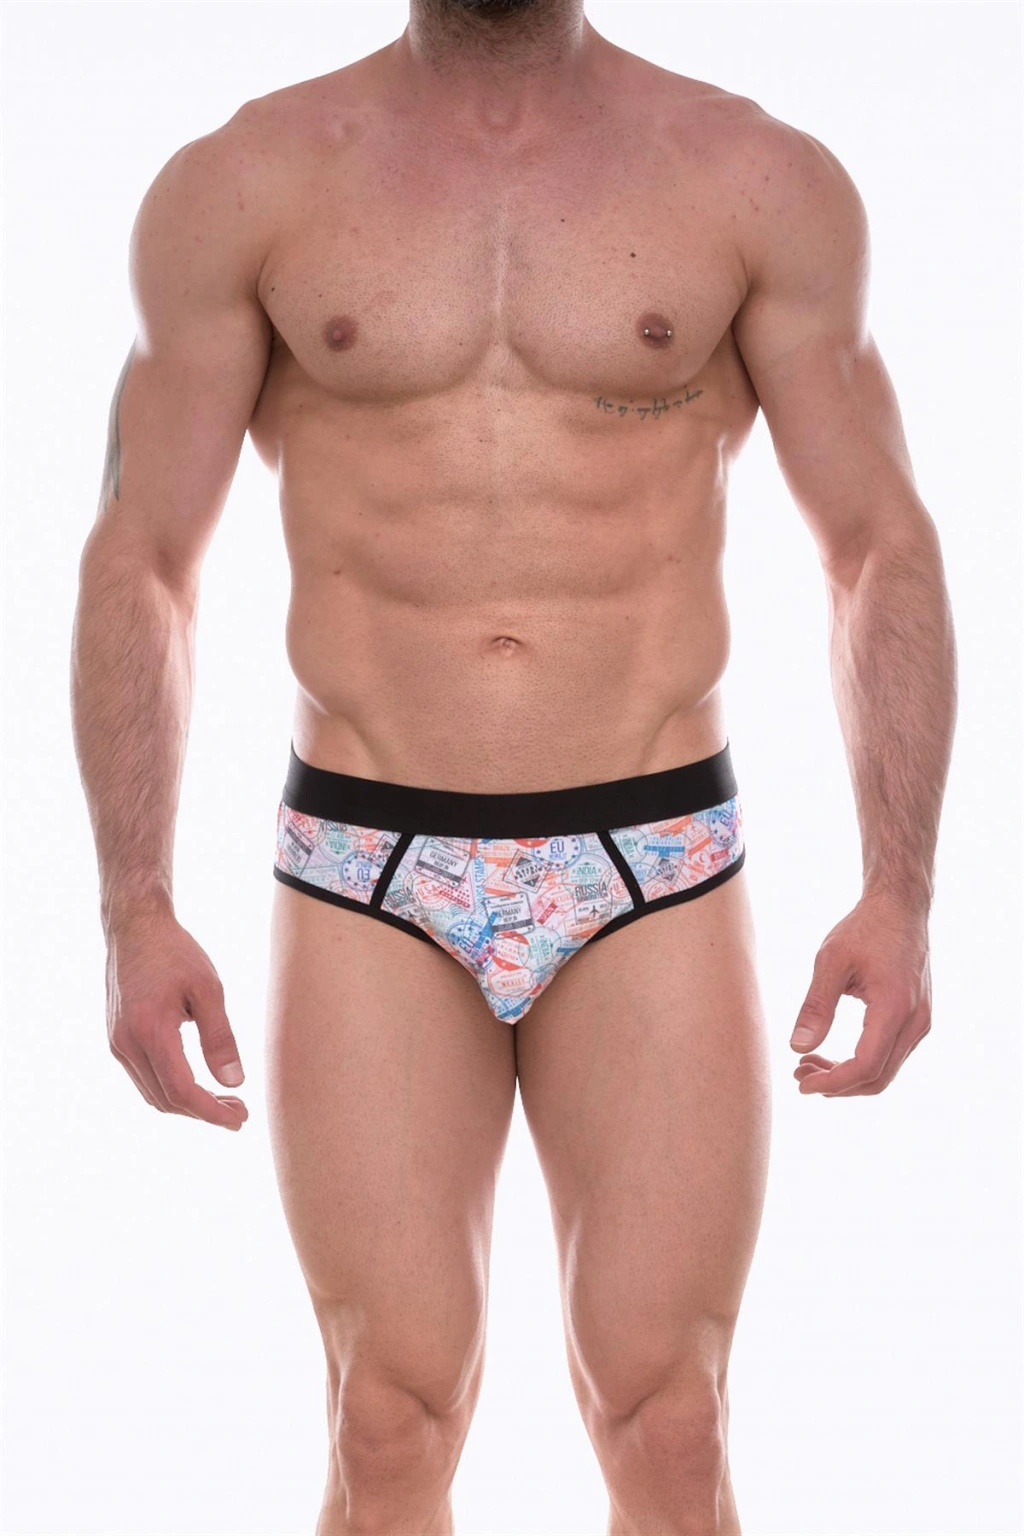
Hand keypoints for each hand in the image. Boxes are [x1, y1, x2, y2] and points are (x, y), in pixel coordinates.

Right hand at [105, 909, 247, 1129]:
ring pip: (152, 1094)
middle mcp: (126, 1043)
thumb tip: (234, 1082)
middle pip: (166, 1099)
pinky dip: (170, 1089)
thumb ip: (220, 1038)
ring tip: (224, 1099)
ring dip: (187, 1104)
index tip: (241, 1118)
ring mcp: (117, 1043)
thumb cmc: (175, 952)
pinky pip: (143, 1078)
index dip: (212, 1112)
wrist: (134, 927)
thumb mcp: (209, 988)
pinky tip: (197, 1083)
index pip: (181, 1091)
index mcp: (150, 1030)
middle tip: (239, 1110)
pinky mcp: (116, 1039)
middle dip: (204, 1112)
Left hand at [790, 891, 931, 1095]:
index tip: (801, 1082)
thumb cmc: (865, 928)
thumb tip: (797, 1047)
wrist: (900, 908)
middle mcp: (915, 1021)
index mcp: (894, 1007)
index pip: (865, 1066)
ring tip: (809, 1064)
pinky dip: (863, 1063)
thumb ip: (816, 1006)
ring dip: (848, 1077)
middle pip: (878, 1078)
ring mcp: (921, 1022)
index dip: (832, 1083)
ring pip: (886, 1071)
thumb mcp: (831, 960)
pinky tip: (833, 1054)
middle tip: (800, 1075)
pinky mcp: (918, 1019)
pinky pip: (892, 1055)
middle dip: (837, 1086)